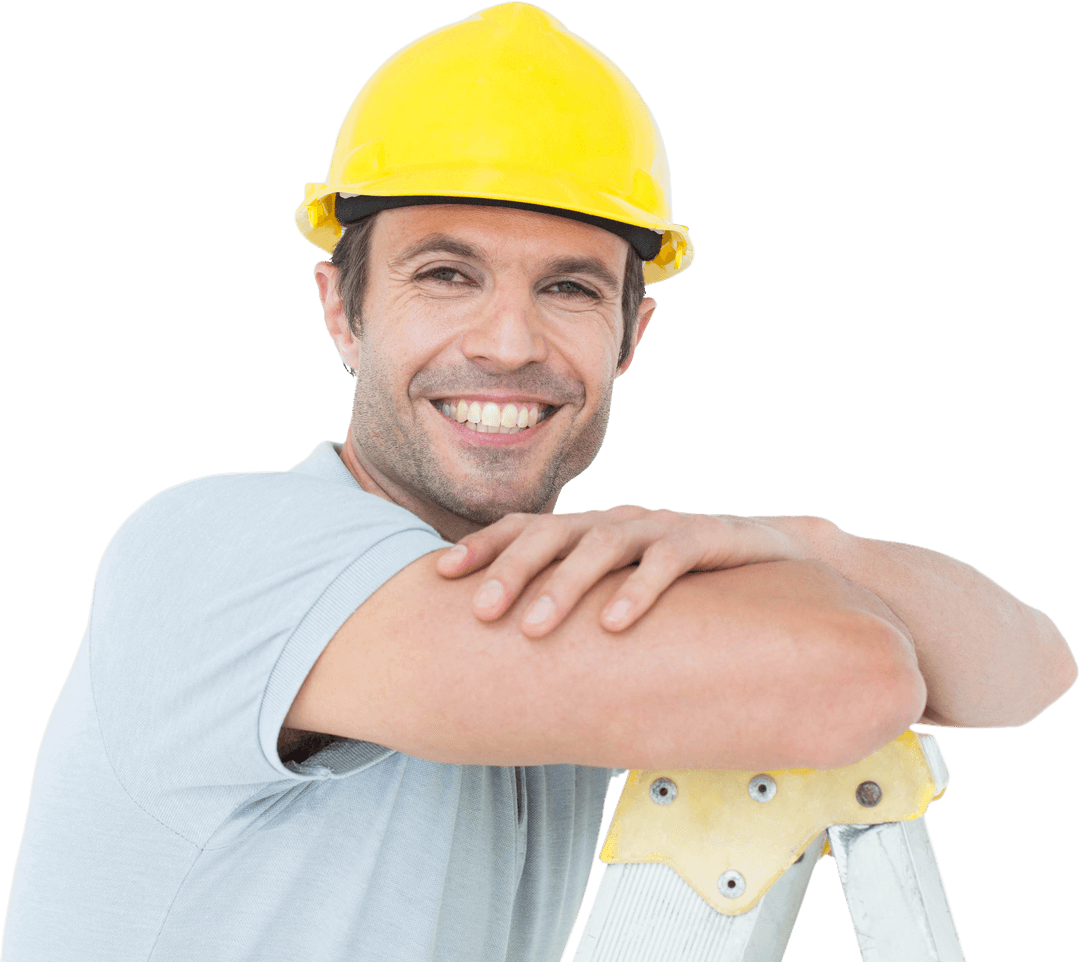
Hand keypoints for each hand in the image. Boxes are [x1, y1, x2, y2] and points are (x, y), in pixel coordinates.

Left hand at [435, 505, 809, 636]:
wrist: (775, 555)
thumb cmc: (686, 579)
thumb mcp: (624, 589)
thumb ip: (581, 606)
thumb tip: (516, 652)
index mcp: (592, 530)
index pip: (526, 527)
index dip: (483, 546)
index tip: (440, 574)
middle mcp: (619, 521)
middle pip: (553, 532)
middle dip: (512, 570)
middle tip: (482, 612)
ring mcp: (661, 525)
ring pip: (602, 543)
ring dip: (565, 585)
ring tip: (534, 626)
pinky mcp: (707, 536)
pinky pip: (668, 558)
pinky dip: (639, 589)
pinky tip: (615, 622)